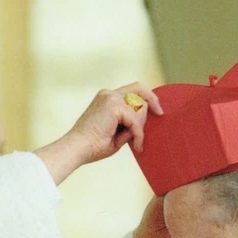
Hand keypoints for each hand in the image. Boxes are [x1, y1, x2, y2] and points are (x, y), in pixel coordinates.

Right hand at [33, 82, 162, 184]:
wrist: (77, 149)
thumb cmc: (93, 146)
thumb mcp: (117, 132)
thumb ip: (130, 124)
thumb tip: (144, 121)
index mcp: (106, 99)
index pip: (132, 91)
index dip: (147, 97)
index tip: (157, 110)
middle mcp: (108, 94)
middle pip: (139, 88)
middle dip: (153, 102)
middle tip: (160, 114)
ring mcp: (110, 97)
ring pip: (140, 106)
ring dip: (140, 126)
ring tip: (135, 142)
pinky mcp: (113, 105)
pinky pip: (135, 120)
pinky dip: (138, 133)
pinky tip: (135, 144)